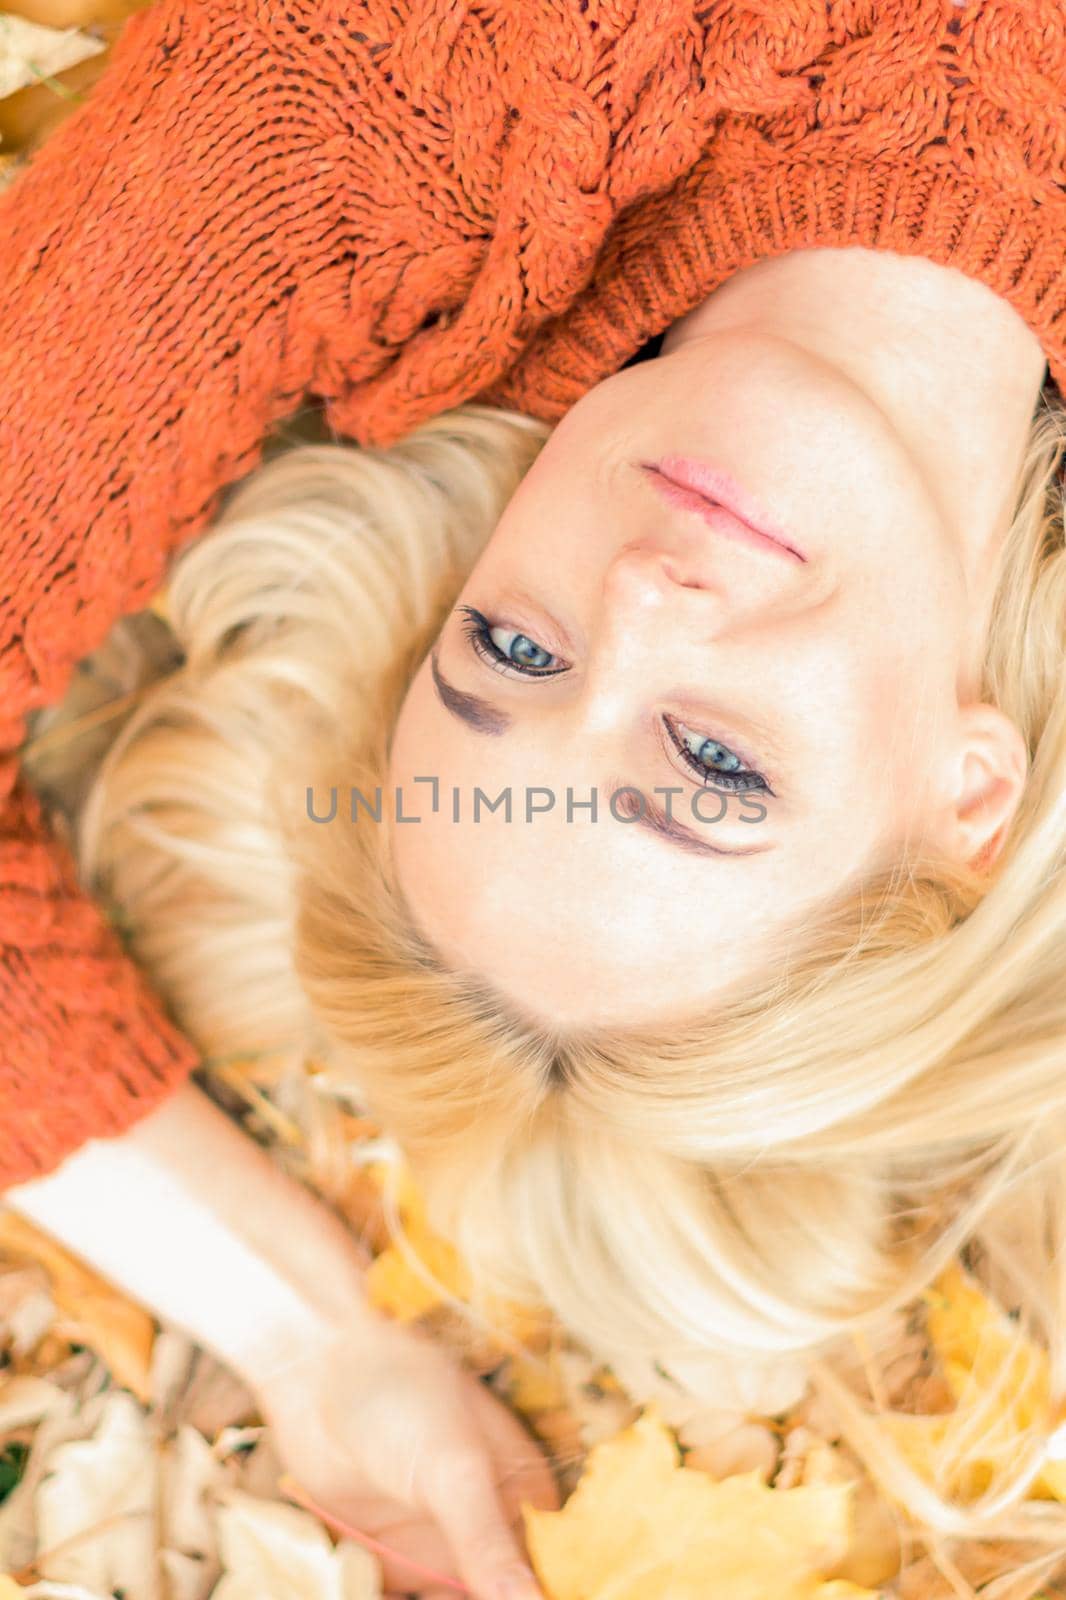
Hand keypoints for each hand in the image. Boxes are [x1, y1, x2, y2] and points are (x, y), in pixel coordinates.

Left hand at [252, 1310, 559, 1599]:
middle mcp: (484, 1524)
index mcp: (523, 1494)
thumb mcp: (455, 1467)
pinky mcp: (387, 1561)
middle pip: (498, 1594)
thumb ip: (489, 1542)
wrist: (315, 1370)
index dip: (533, 1593)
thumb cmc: (398, 1391)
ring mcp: (434, 1545)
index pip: (547, 1568)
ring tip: (412, 1594)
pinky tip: (380, 1599)